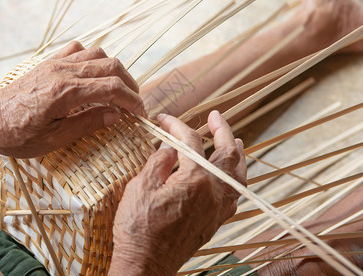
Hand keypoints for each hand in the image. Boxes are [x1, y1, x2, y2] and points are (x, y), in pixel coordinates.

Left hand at [0, 41, 144, 157]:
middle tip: (135, 104)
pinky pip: (78, 49)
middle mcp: (63, 72)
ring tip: (119, 90)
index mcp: (65, 93)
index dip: (133, 101)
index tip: (141, 115)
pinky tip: (94, 75)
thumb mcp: (53, 140)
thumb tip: (116, 115)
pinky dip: (94, 58)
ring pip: (98, 54)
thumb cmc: (16, 136)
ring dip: (115, 70)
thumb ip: (87, 124)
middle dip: (130, 85)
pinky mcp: (48, 62)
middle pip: (111, 67)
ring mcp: (55, 63)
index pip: (113, 88)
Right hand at [109, 111, 245, 275]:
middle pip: (227, 153)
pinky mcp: (216, 221)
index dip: (176, 125)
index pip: (190, 141)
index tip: (163, 119)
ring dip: (236, 154)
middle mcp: (214, 192)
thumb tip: (170, 146)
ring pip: (238, 174)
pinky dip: (235, 179)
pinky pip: (234, 195)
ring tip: (234, 140)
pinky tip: (230, 176)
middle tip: (215, 116)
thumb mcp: (141, 187)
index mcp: (194, 179)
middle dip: (222, 130)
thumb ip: (159, 161)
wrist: (146, 264)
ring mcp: (218, 208)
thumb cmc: (138, 227)